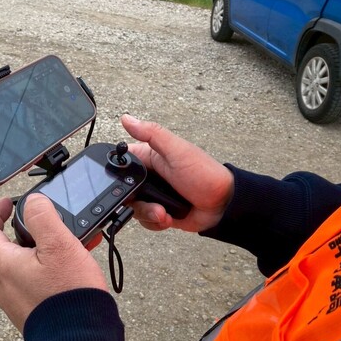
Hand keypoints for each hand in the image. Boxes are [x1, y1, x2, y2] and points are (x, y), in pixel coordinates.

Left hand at [0, 194, 108, 331]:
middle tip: (58, 231)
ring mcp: (18, 304)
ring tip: (75, 252)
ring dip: (47, 256)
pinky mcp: (33, 316)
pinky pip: (37, 286)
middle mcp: (6, 286)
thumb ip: (42, 216)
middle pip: (11, 250)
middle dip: (34, 237)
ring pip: (28, 268)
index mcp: (6, 266)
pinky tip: (74, 273)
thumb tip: (31, 202)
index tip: (8, 203)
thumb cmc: (69, 295)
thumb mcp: (58, 244)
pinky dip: (52, 275)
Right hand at [121, 114, 233, 232]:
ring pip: (133, 208)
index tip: (123, 182)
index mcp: (150, 157)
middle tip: (150, 201)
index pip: (122, 162)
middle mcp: (150, 177)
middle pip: (123, 189)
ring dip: (148, 213)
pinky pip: (145, 220)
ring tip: (163, 212)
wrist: (223, 206)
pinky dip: (155, 222)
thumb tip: (127, 119)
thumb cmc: (205, 174)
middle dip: (135, 200)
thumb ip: (152, 134)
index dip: (116, 172)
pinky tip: (167, 218)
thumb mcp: (177, 150)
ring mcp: (154, 195)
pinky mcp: (160, 211)